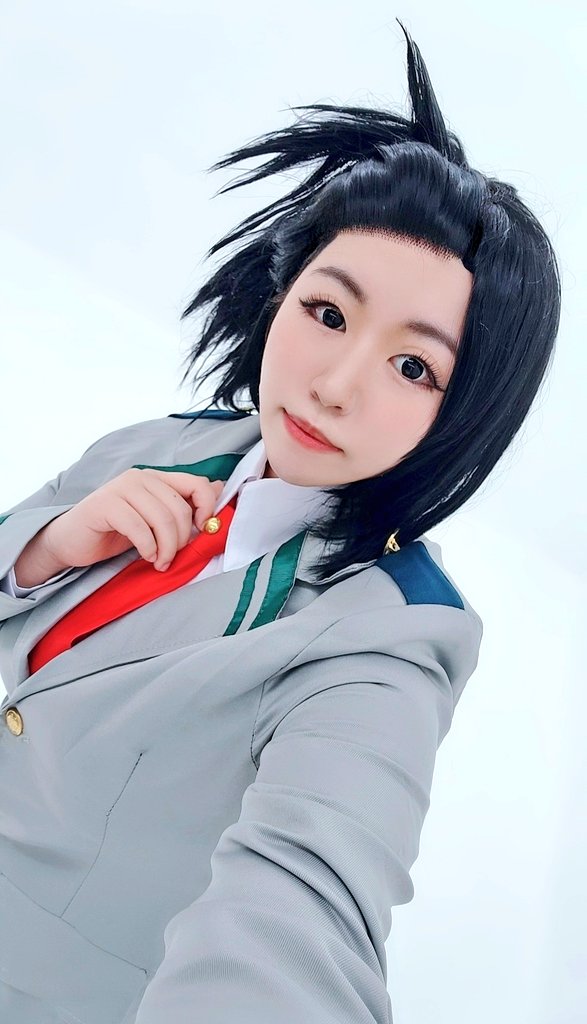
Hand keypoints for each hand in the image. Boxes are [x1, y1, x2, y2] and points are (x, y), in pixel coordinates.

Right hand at [41, 469, 224, 572]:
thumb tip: (220, 490)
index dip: (207, 508)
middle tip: (171, 558)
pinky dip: (147, 548)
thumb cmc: (115, 531)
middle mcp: (140, 477)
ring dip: (166, 548)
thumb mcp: (153, 520)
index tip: (201, 531)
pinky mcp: (105, 505)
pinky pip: (139, 528)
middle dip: (181, 540)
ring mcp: (121, 488)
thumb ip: (182, 505)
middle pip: (180, 508)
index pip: (197, 484)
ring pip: (162, 519)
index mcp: (156, 478)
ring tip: (159, 561)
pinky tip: (145, 556)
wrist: (71, 541)